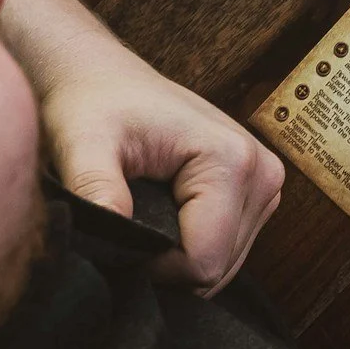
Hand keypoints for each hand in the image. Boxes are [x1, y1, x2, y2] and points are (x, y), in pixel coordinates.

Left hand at [37, 38, 284, 294]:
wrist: (107, 80)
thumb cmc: (93, 106)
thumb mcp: (83, 144)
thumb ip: (94, 187)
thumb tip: (110, 238)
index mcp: (232, 160)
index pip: (204, 261)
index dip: (152, 268)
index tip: (117, 238)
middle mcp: (262, 172)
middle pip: (219, 268)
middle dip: (167, 266)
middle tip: (125, 228)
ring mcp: (266, 183)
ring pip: (225, 264)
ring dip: (178, 259)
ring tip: (142, 220)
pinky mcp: (259, 192)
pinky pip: (227, 249)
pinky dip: (191, 248)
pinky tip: (164, 219)